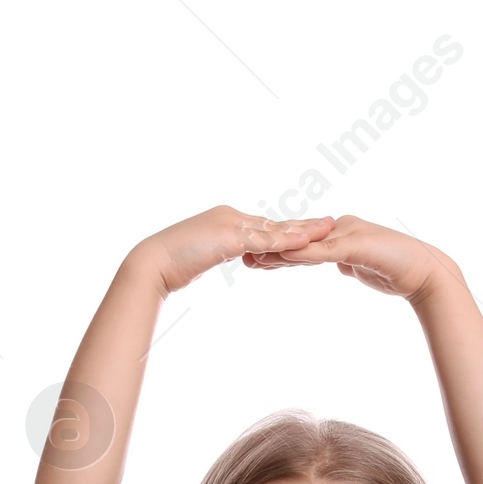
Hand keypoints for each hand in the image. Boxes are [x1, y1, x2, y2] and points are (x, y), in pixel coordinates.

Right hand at [138, 205, 336, 296]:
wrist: (151, 264)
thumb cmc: (170, 267)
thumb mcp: (203, 259)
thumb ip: (220, 256)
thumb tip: (234, 260)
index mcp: (227, 222)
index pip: (264, 227)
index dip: (288, 230)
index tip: (310, 230)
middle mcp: (232, 216)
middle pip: (275, 223)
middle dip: (304, 224)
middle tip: (331, 222)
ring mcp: (231, 224)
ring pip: (274, 229)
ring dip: (304, 228)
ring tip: (330, 227)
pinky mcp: (229, 237)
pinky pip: (264, 239)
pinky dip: (287, 240)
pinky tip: (307, 240)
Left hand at [242, 215, 452, 304]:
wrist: (424, 274)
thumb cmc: (398, 272)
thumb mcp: (365, 268)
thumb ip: (349, 262)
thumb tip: (340, 265)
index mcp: (339, 234)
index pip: (303, 243)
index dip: (278, 249)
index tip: (253, 255)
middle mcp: (339, 228)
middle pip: (299, 239)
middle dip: (270, 247)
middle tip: (240, 254)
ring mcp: (347, 234)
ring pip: (306, 244)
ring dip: (278, 250)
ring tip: (252, 257)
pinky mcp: (356, 246)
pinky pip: (322, 253)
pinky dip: (301, 256)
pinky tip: (282, 258)